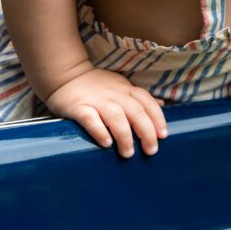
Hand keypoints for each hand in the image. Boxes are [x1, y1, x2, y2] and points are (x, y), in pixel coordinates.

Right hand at [45, 67, 167, 156]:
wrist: (66, 76)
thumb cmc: (98, 86)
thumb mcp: (122, 87)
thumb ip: (140, 98)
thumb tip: (162, 105)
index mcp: (126, 90)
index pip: (147, 102)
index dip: (157, 118)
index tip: (163, 135)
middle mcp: (114, 94)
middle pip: (135, 112)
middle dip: (146, 132)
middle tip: (151, 150)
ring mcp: (97, 100)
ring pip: (116, 116)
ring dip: (125, 136)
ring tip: (128, 153)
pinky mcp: (79, 107)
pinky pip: (90, 119)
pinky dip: (100, 131)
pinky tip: (106, 143)